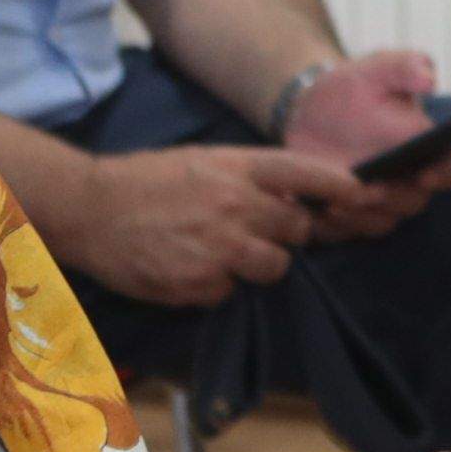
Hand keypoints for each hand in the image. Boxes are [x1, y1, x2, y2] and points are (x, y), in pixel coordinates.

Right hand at [67, 143, 367, 303]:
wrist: (89, 208)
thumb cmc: (147, 180)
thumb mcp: (203, 160)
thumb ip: (249, 177)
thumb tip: (294, 196)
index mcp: (237, 168)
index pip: (305, 173)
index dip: (338, 186)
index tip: (361, 194)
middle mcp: (235, 205)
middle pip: (299, 229)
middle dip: (289, 232)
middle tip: (260, 229)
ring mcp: (219, 248)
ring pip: (274, 266)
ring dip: (258, 262)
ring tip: (222, 250)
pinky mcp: (199, 283)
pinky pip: (231, 291)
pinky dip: (217, 284)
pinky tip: (189, 266)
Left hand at [275, 47, 450, 237]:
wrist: (311, 107)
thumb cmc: (354, 86)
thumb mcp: (380, 67)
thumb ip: (406, 66)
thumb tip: (428, 78)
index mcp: (427, 149)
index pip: (450, 168)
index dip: (443, 174)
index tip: (426, 173)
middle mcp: (408, 180)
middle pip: (413, 202)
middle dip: (393, 199)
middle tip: (369, 189)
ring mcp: (378, 202)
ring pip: (380, 223)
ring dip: (362, 218)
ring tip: (336, 203)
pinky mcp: (348, 214)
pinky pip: (345, 232)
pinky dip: (332, 228)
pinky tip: (315, 212)